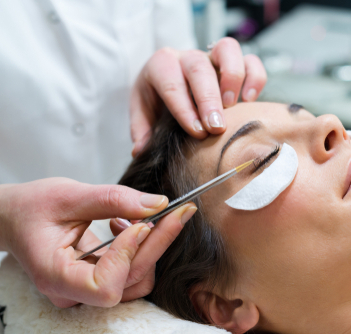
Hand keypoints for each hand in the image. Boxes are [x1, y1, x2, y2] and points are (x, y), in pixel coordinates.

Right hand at [0, 178, 196, 307]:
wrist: (15, 218)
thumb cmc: (31, 207)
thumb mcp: (68, 194)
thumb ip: (113, 199)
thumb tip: (158, 204)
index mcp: (55, 276)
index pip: (104, 286)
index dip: (127, 256)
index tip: (140, 223)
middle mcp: (72, 292)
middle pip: (130, 280)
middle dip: (158, 243)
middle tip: (180, 211)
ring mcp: (86, 290)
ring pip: (136, 280)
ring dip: (151, 246)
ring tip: (140, 218)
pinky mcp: (98, 280)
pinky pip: (131, 273)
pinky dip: (141, 249)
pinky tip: (129, 226)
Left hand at [130, 37, 266, 156]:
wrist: (169, 81)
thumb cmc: (157, 98)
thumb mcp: (142, 111)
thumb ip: (141, 130)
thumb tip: (140, 150)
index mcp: (161, 65)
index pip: (172, 84)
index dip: (185, 109)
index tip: (197, 132)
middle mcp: (188, 57)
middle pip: (199, 68)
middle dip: (209, 100)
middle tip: (216, 128)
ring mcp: (212, 56)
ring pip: (227, 49)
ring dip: (232, 78)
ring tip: (233, 107)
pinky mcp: (235, 62)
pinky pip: (250, 60)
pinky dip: (254, 78)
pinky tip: (250, 101)